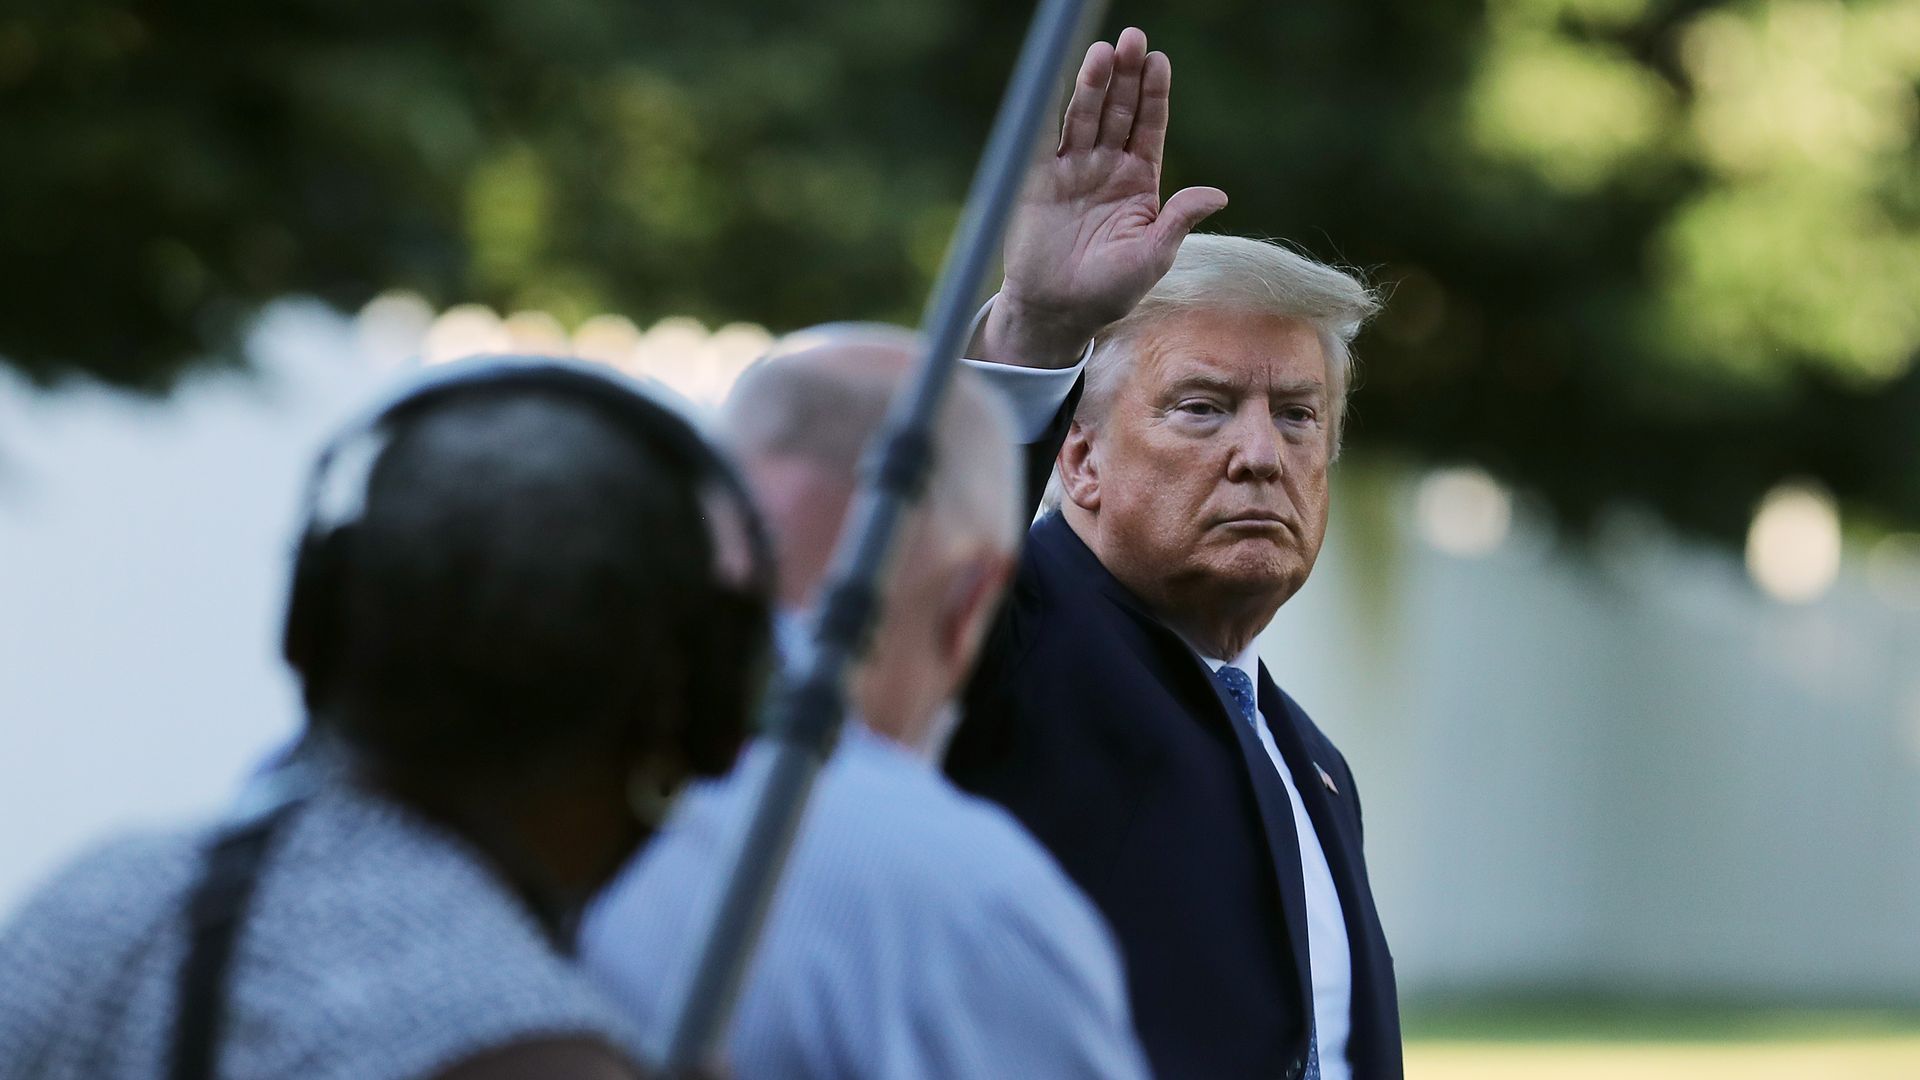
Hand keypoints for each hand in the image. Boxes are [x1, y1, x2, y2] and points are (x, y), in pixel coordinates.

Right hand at [979, 27, 1228, 367]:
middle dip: (1126, 76)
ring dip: (1094, 84)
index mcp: (1139, 182)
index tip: (1159, 62)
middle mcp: (1107, 168)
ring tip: (1103, 53)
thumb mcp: (1152, 257)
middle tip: (1133, 40)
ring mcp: (1072, 171)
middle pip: (1118, 111)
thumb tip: (1218, 194)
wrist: (1057, 312)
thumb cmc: (1109, 291)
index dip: (1154, 94)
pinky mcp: (1038, 180)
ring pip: (1085, 117)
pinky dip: (1052, 110)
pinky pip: (1046, 138)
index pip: (1149, 127)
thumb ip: (1179, 221)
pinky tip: (1060, 80)